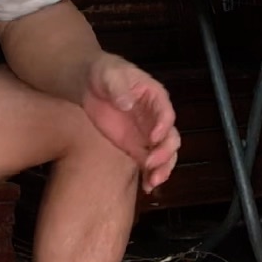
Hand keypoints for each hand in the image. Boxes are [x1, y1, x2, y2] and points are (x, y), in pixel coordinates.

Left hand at [82, 54, 180, 190]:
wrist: (89, 85)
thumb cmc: (103, 74)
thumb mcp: (109, 75)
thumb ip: (118, 88)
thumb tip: (127, 104)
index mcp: (155, 97)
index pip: (166, 113)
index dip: (163, 126)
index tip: (153, 138)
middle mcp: (157, 118)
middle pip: (171, 137)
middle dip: (165, 153)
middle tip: (150, 163)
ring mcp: (148, 134)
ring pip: (166, 154)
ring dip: (163, 169)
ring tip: (153, 182)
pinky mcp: (137, 147)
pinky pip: (150, 163)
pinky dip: (151, 175)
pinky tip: (147, 188)